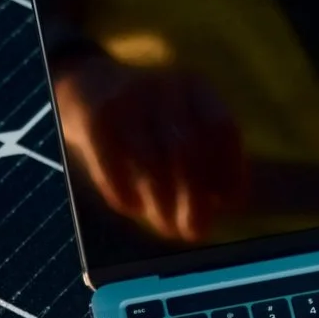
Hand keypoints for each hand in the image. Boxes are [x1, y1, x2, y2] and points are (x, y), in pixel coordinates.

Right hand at [53, 58, 247, 243]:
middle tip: (194, 231)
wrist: (88, 86)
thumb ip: (210, 160)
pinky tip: (134, 207)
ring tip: (166, 227)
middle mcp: (164, 87)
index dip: (230, 169)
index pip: (222, 128)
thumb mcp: (184, 127)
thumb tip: (230, 202)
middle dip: (194, 199)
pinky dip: (126, 195)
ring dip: (161, 205)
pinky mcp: (96, 119)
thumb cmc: (150, 124)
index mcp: (195, 88)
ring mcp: (128, 99)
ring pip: (151, 163)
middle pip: (186, 150)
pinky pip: (113, 167)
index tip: (226, 204)